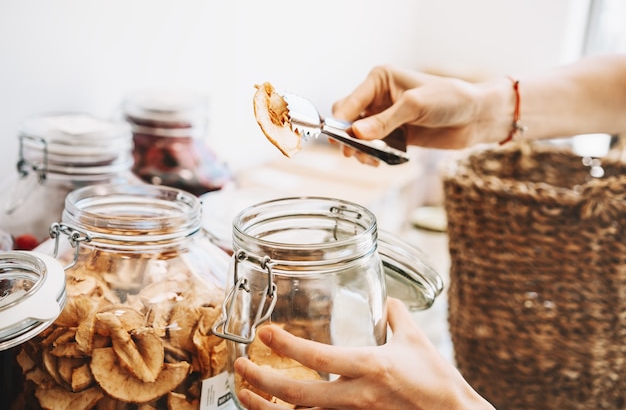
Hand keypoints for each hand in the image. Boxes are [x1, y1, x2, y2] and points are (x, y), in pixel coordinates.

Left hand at [234, 297, 494, 409]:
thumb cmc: (438, 381)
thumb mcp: (417, 342)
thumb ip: (398, 319)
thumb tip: (389, 302)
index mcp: (371, 368)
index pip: (319, 357)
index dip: (287, 346)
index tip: (265, 333)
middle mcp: (358, 397)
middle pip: (298, 395)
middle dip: (262, 382)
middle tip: (240, 367)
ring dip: (266, 409)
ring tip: (244, 393)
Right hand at [331, 65, 510, 159]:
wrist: (476, 116)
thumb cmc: (450, 99)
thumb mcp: (415, 106)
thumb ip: (385, 121)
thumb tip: (356, 133)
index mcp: (380, 80)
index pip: (349, 101)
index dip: (341, 120)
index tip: (339, 138)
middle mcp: (378, 97)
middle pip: (347, 118)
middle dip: (346, 136)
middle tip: (352, 153)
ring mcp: (385, 117)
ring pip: (356, 136)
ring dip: (358, 149)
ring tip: (369, 160)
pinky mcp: (394, 135)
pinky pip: (371, 146)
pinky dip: (369, 155)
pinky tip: (377, 161)